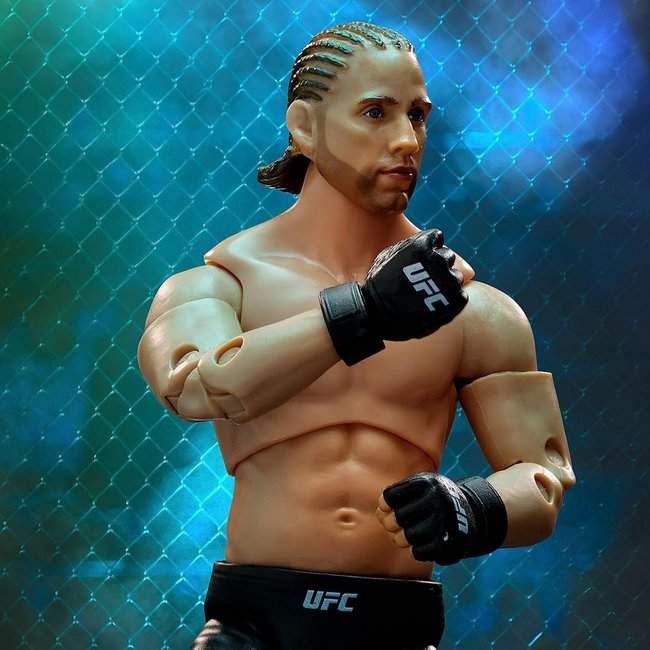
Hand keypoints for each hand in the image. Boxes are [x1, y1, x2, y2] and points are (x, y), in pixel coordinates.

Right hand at [319, 229, 468, 364]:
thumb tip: (421, 242)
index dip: (429, 248)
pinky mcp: (454, 301)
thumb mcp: (387, 256)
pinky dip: (451, 300)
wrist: (376, 315)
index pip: (437, 238)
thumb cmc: (378, 286)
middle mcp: (438, 260)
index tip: (421, 260)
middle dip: (438, 265)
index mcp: (422, 246)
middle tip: (424, 280)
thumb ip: (408, 246)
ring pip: (455, 277)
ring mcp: (448, 281)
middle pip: (447, 256)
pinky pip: (461, 296)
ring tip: (428, 295)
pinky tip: (435, 305)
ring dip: (445, 283)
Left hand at [376, 472, 506, 564]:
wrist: (471, 512)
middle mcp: (436, 500)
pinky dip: (415, 549)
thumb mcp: (422, 485)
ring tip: (405, 535)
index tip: (386, 508)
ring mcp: (443, 522)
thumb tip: (380, 512)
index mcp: (427, 483)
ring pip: (406, 537)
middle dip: (391, 524)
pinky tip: (421, 542)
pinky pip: (418, 552)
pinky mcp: (447, 544)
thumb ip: (399, 495)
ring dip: (400, 538)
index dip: (384, 505)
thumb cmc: (436, 498)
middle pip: (397, 518)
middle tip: (393, 525)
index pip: (391, 496)